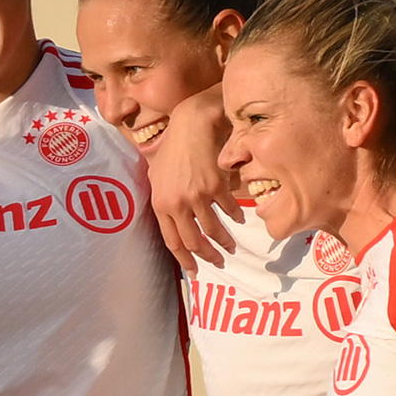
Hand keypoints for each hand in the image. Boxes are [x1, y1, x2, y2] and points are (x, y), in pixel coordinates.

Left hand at [151, 89, 240, 271]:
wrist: (192, 125)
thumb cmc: (173, 147)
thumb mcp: (156, 174)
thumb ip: (162, 198)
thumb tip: (169, 217)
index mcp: (160, 204)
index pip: (171, 241)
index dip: (184, 259)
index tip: (194, 270)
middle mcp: (177, 204)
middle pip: (194, 241)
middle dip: (208, 257)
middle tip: (219, 263)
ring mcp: (197, 196)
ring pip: (213, 230)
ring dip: (225, 242)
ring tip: (231, 247)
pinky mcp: (216, 186)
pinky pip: (229, 210)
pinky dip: (235, 217)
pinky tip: (240, 219)